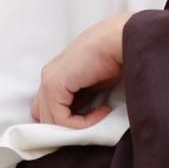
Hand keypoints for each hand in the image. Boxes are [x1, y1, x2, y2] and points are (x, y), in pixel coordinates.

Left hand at [31, 13, 132, 128]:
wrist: (122, 39)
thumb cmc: (116, 58)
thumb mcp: (95, 85)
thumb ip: (82, 100)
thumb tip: (80, 122)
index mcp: (57, 76)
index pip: (49, 110)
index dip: (69, 123)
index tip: (94, 121)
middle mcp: (48, 76)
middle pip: (46, 117)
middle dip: (70, 128)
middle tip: (95, 124)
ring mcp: (49, 79)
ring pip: (51, 121)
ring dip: (77, 128)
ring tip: (102, 116)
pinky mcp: (54, 83)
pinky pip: (60, 119)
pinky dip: (81, 124)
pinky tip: (102, 112)